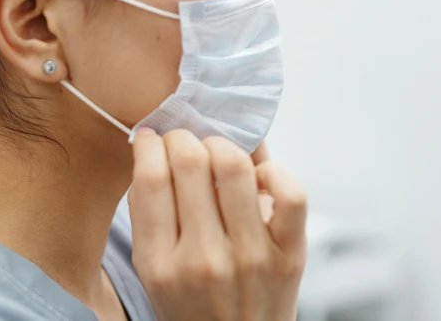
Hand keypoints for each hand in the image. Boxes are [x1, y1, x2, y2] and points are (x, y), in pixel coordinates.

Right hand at [128, 129, 306, 320]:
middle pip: (191, 163)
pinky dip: (274, 171)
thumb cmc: (192, 305)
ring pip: (235, 166)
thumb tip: (156, 145)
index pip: (150, 179)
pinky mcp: (290, 255)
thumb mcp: (153, 270)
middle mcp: (205, 259)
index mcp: (161, 264)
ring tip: (216, 151)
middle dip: (183, 137)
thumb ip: (150, 212)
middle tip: (183, 140)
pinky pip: (290, 194)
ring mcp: (251, 256)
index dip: (150, 145)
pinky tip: (258, 177)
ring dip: (222, 144)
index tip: (152, 137)